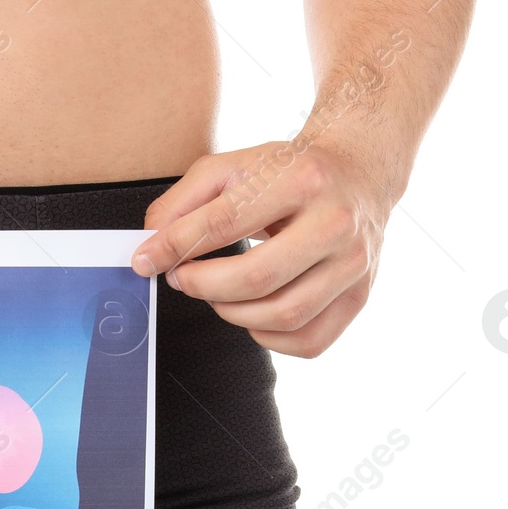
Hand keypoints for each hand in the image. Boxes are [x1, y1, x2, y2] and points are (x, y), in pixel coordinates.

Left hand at [131, 139, 390, 356]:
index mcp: (302, 179)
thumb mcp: (230, 168)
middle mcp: (336, 221)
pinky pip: (307, 340)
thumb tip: (149, 252)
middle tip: (183, 278)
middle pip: (256, 278)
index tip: (147, 261)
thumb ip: (181, 204)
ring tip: (217, 294)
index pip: (224, 223)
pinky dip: (268, 336)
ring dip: (232, 313)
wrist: (359, 170)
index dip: (174, 248)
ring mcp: (355, 263)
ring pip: (283, 315)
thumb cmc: (287, 172)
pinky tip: (254, 311)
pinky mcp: (360, 295)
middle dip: (204, 286)